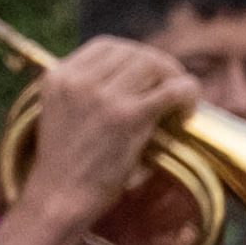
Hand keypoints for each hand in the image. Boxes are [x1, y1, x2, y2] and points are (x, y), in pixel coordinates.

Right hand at [14, 38, 197, 234]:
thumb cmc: (65, 165)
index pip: (105, 46)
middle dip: (158, 66)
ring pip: (152, 65)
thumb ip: (85, 91)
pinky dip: (187, 93)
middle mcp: (77, 80)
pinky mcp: (125, 116)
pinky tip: (188, 108)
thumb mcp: (61, 114)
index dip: (133, 55)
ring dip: (173, 78)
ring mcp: (101, 96)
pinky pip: (171, 90)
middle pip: (132, 53)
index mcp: (57, 76)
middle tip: (171, 88)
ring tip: (180, 101)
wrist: (58, 198)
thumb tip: (135, 76)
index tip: (147, 74)